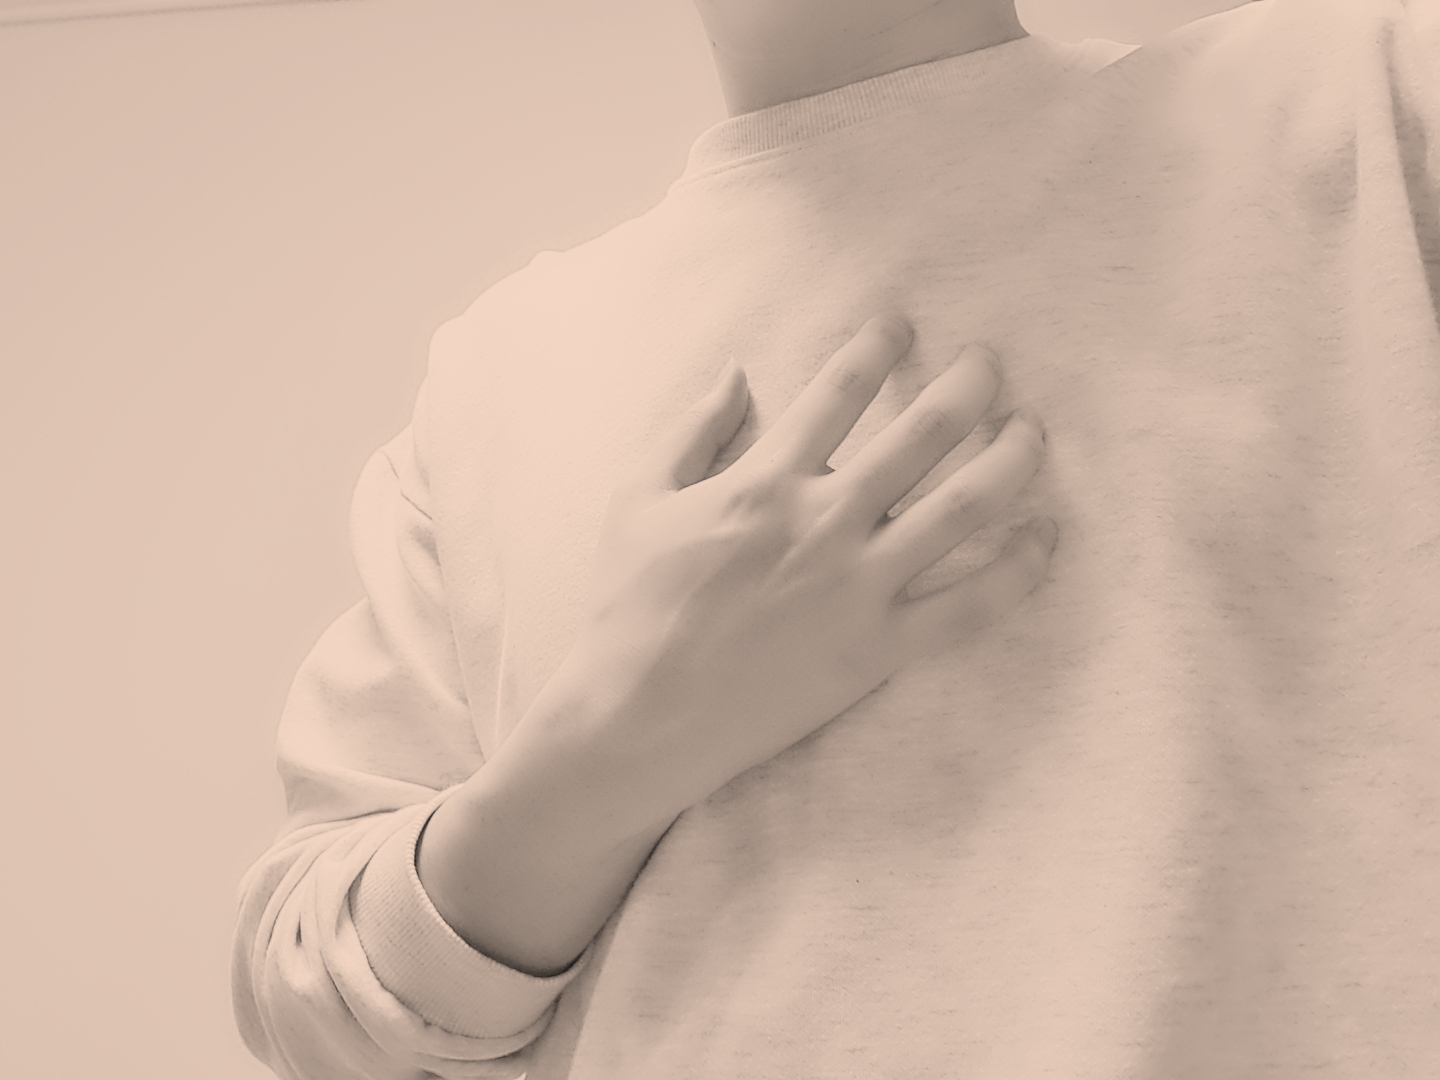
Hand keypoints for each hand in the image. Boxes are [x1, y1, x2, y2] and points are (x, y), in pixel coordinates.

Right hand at [555, 313, 1055, 818]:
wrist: (636, 717)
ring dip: (1011, 458)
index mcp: (764, 480)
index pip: (840, 390)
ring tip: (1031, 432)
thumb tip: (737, 371)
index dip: (878, 345)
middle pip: (923, 432)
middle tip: (991, 364)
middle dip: (969, 384)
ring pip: (965, 506)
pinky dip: (1020, 568)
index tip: (902, 323)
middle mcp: (824, 521)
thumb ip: (692, 429)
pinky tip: (1046, 535)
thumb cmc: (629, 607)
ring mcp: (858, 586)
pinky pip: (972, 605)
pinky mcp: (880, 650)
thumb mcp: (637, 499)